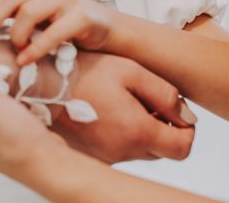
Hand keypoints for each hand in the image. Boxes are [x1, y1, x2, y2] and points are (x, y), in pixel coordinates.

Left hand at [0, 0, 111, 64]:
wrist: (108, 30)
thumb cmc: (64, 26)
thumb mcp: (36, 17)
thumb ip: (12, 16)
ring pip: (29, 11)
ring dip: (15, 35)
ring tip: (13, 51)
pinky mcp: (81, 17)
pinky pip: (54, 32)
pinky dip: (36, 48)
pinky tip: (25, 61)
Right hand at [53, 52, 196, 162]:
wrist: (41, 84)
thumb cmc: (83, 73)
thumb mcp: (130, 70)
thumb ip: (165, 93)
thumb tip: (187, 116)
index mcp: (137, 131)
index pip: (182, 148)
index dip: (187, 130)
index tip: (176, 112)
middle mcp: (122, 152)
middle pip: (161, 150)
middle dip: (161, 127)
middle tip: (144, 100)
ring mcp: (104, 157)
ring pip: (137, 150)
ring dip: (138, 130)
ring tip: (119, 101)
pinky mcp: (90, 156)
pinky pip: (117, 150)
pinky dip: (118, 135)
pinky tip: (104, 111)